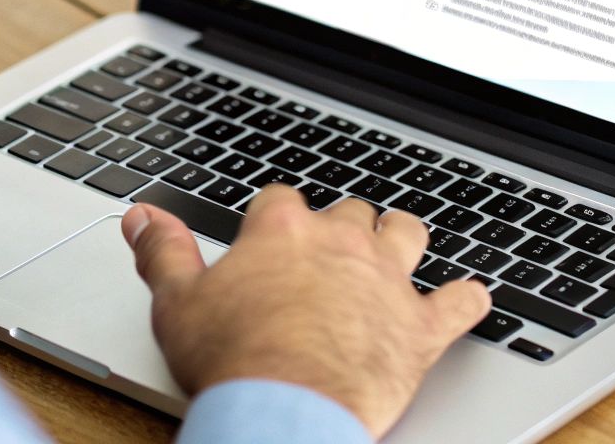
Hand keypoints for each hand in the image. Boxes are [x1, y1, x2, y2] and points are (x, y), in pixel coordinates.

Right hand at [123, 185, 490, 437]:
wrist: (285, 412)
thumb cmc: (233, 361)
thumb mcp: (177, 303)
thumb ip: (163, 252)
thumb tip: (142, 216)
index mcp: (281, 233)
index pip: (280, 200)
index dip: (276, 216)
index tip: (271, 230)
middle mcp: (340, 244)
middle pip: (350, 212)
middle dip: (342, 225)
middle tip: (331, 247)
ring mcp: (387, 283)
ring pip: (408, 235)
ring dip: (403, 238)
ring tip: (397, 246)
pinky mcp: (421, 328)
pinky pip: (461, 303)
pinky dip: (468, 300)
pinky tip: (472, 298)